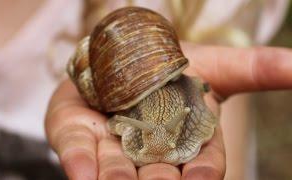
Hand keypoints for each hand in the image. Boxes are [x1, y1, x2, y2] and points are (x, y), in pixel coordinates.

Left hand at [45, 44, 291, 179]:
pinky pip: (77, 149)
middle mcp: (150, 149)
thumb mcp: (219, 64)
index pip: (199, 162)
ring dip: (117, 179)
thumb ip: (258, 69)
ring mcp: (112, 144)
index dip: (201, 173)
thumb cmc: (175, 66)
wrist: (129, 56)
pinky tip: (83, 174)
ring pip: (115, 168)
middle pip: (156, 172)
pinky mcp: (80, 133)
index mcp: (185, 139)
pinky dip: (79, 161)